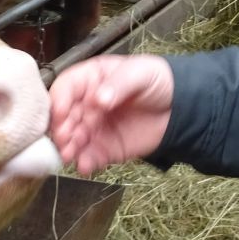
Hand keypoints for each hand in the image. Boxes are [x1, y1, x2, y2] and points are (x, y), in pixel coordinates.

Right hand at [49, 54, 174, 174]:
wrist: (179, 108)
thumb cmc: (157, 81)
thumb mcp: (140, 73)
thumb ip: (119, 84)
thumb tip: (98, 99)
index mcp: (90, 80)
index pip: (66, 88)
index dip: (59, 100)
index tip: (60, 113)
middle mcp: (87, 105)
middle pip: (64, 117)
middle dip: (60, 128)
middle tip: (65, 137)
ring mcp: (94, 128)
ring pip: (73, 140)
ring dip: (68, 148)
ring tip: (70, 155)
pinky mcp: (105, 148)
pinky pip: (90, 157)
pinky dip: (85, 163)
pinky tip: (85, 166)